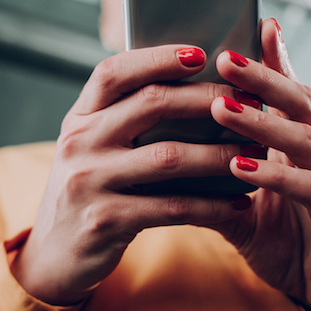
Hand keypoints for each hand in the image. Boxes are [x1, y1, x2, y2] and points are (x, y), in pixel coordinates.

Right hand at [12, 45, 248, 305]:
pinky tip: (240, 202)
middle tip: (248, 102)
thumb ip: (124, 118)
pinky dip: (212, 204)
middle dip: (206, 99)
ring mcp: (89, 182)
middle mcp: (79, 143)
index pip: (113, 72)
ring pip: (168, 157)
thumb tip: (193, 85)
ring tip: (256, 152)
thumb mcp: (92, 149)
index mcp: (78, 117)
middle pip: (149, 104)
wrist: (54, 257)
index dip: (157, 57)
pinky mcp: (105, 221)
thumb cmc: (90, 193)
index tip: (200, 52)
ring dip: (220, 154)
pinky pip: (172, 207)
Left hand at [210, 18, 310, 310]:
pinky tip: (242, 167)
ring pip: (307, 141)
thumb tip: (170, 142)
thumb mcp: (246, 200)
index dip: (273, 60)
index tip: (249, 26)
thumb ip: (219, 169)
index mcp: (304, 148)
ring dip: (263, 121)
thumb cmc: (286, 242)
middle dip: (264, 78)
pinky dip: (277, 176)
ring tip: (221, 107)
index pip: (289, 93)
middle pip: (302, 103)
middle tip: (223, 58)